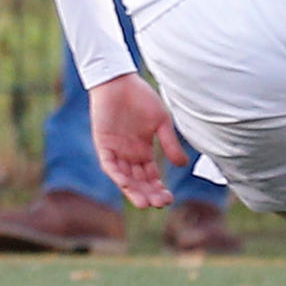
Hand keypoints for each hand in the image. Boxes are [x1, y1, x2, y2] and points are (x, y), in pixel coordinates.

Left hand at [89, 73, 185, 207]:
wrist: (119, 81)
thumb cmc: (141, 98)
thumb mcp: (161, 122)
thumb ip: (169, 143)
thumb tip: (182, 165)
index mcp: (143, 151)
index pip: (151, 177)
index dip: (159, 189)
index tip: (169, 199)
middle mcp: (129, 154)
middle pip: (139, 181)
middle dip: (148, 194)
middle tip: (159, 204)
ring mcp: (116, 150)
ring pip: (124, 177)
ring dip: (133, 190)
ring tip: (145, 202)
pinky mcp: (103, 144)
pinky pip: (109, 164)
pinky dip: (117, 174)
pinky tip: (126, 184)